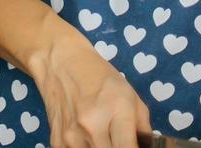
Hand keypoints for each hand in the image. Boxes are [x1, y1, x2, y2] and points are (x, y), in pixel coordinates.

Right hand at [22, 16, 151, 147]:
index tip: (134, 146)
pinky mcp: (57, 141)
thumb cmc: (99, 76)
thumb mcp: (130, 95)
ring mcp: (72, 136)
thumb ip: (143, 127)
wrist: (60, 61)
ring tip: (102, 138)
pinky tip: (86, 139)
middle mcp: (92, 125)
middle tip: (119, 141)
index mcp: (116, 109)